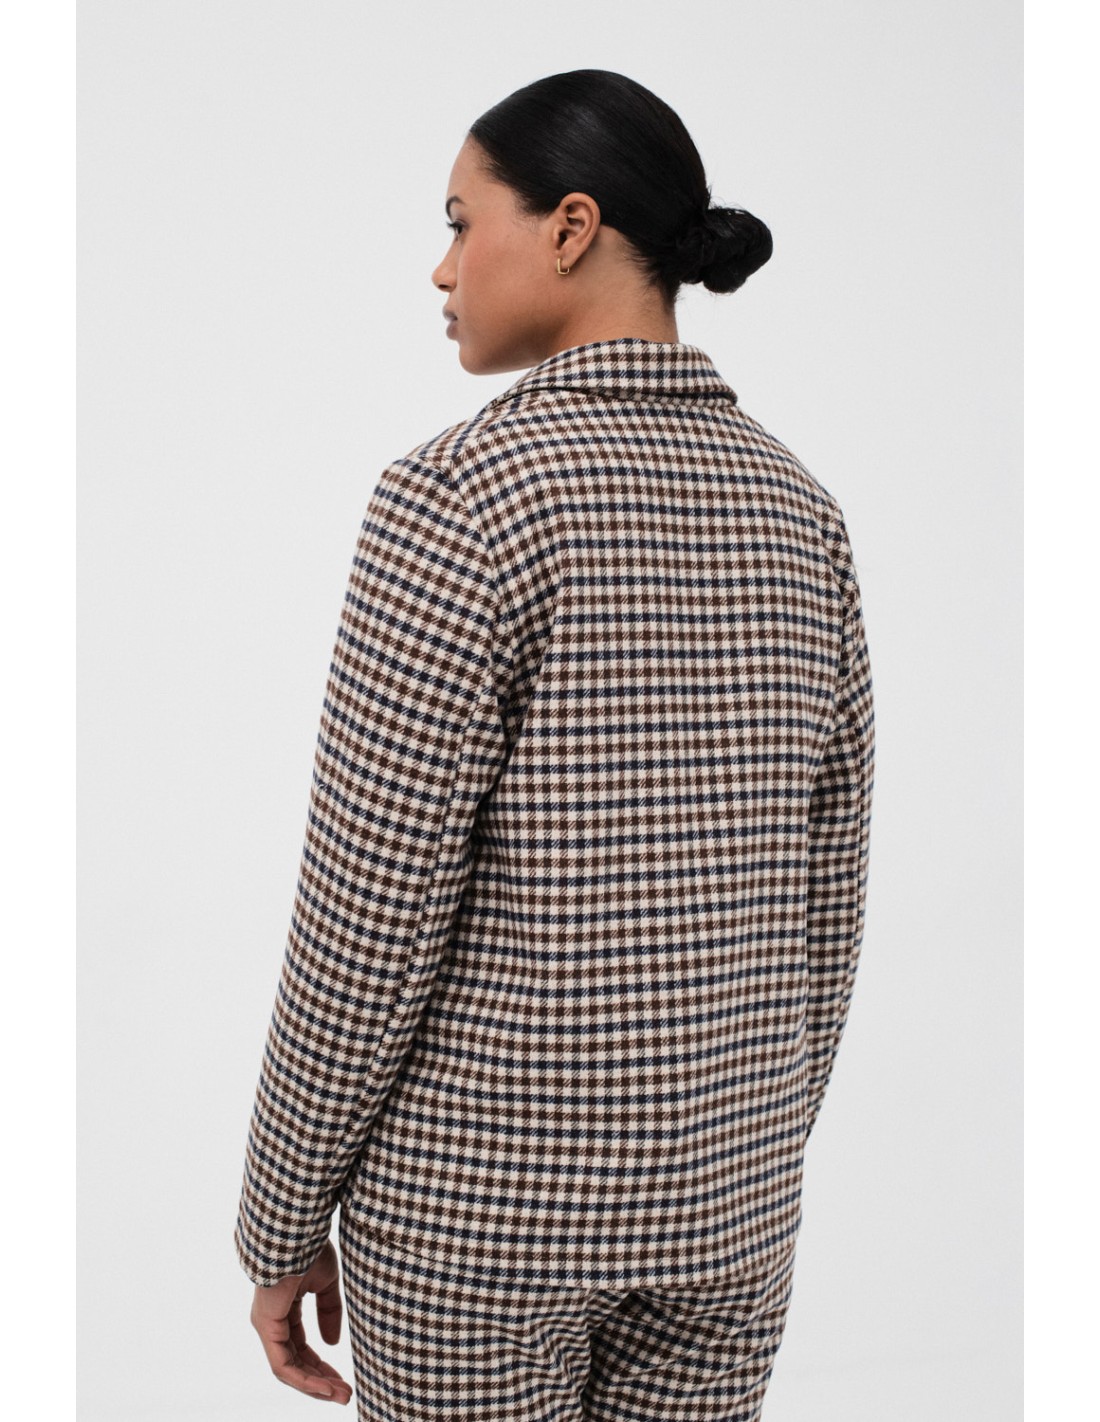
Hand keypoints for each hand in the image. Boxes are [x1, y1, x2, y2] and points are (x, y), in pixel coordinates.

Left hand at [249, 1239, 353, 1404]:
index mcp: (284, 1308)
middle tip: (345, 1394)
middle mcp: (271, 1321)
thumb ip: (329, 1311)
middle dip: (321, 1381)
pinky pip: (283, 1365)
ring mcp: (266, 1325)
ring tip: (341, 1396)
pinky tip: (325, 1388)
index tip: (344, 1378)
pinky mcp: (266, 1327)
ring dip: (315, 1387)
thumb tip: (332, 1343)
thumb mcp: (326, 1282)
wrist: (297, 1231)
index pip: (301, 1346)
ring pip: (289, 1370)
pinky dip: (304, 1380)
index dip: (322, 1365)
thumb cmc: (309, 1247)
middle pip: (296, 1362)